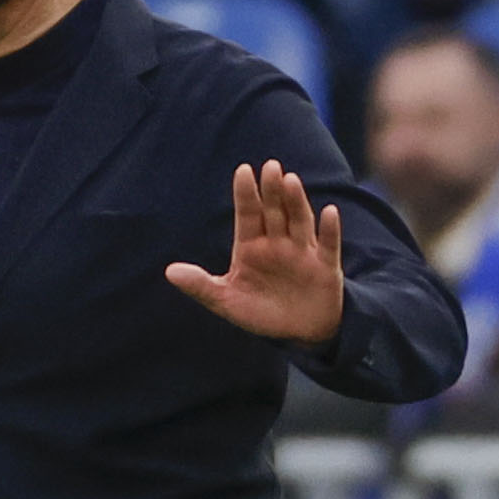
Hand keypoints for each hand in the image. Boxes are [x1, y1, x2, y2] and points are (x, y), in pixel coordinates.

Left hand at [164, 160, 344, 344]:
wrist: (298, 332)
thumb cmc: (260, 312)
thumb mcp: (226, 301)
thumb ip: (200, 286)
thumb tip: (169, 272)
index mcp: (251, 247)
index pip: (247, 215)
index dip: (246, 194)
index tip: (243, 170)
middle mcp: (277, 243)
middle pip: (274, 212)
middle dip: (271, 191)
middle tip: (270, 166)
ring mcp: (302, 252)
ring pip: (299, 221)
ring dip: (296, 202)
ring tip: (290, 180)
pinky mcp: (325, 267)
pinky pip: (328, 245)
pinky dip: (330, 229)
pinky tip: (330, 212)